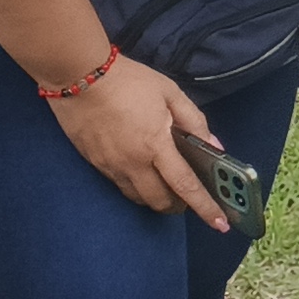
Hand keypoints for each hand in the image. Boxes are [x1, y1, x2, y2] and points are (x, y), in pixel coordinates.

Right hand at [47, 55, 228, 228]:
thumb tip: (214, 146)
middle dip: (179, 206)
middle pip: (160, 202)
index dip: (205, 207)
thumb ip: (194, 121)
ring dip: (156, 199)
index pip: (186, 186)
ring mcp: (111, 166)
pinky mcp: (95, 164)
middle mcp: (133, 163)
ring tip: (167, 186)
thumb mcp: (170, 93)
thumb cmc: (128, 81)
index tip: (220, 224)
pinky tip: (143, 173)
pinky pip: (120, 186)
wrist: (78, 75)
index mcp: (155, 145)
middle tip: (189, 197)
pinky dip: (137, 187)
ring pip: (138, 198)